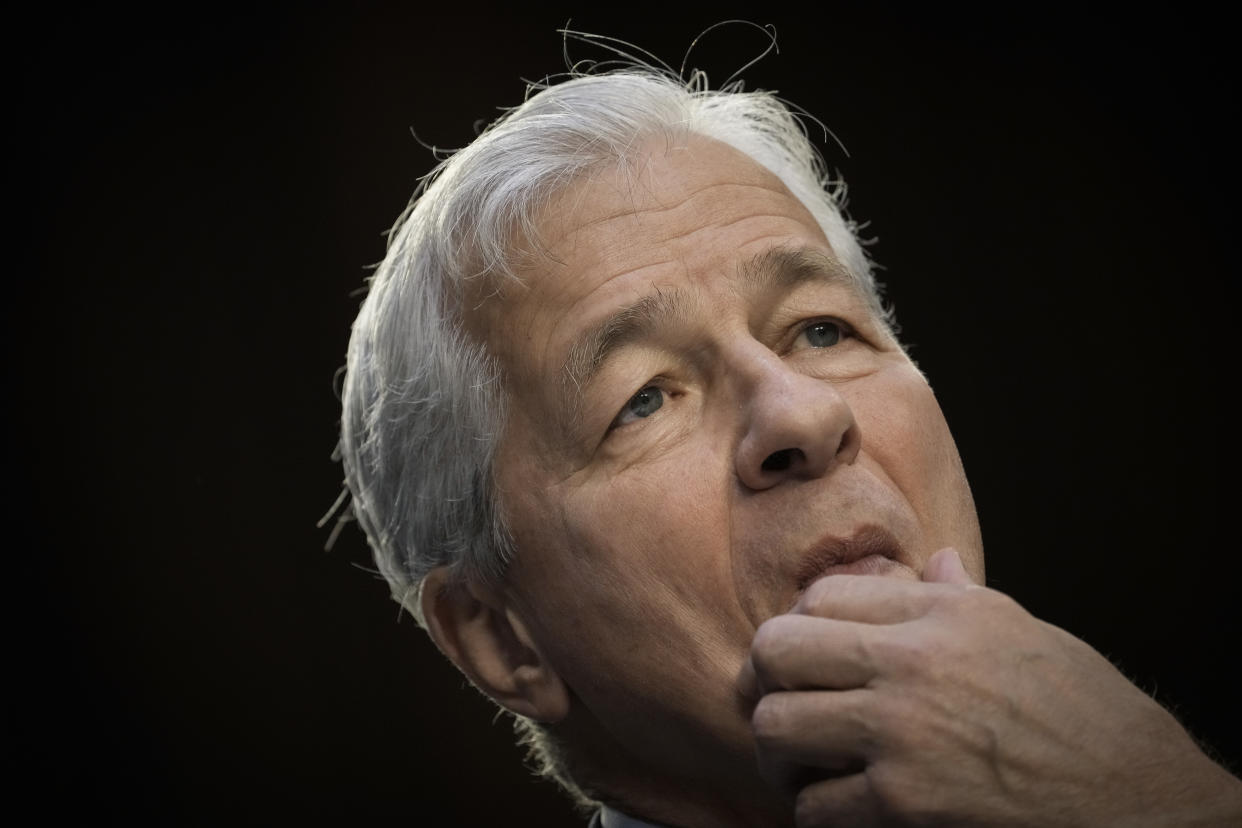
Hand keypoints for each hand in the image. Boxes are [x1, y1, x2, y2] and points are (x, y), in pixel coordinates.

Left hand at [740, 548, 1241, 825]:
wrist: (1139, 797)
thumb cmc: (1084, 712)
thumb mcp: (1021, 630)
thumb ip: (958, 597)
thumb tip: (933, 562)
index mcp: (938, 614)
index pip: (819, 594)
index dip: (799, 623)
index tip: (809, 655)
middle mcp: (912, 663)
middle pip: (775, 648)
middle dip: (763, 679)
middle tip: (780, 702)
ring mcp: (903, 734)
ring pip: (776, 726)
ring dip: (778, 751)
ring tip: (800, 761)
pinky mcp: (905, 804)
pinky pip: (813, 806)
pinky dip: (816, 811)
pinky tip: (840, 807)